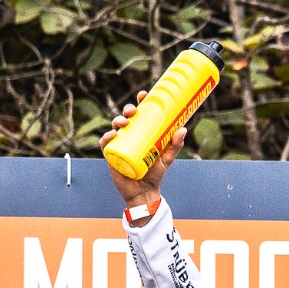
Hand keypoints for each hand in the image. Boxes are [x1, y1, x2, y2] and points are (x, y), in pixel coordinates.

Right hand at [99, 88, 185, 211]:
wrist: (144, 192)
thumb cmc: (155, 174)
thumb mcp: (167, 158)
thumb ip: (175, 145)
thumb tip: (183, 129)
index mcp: (142, 133)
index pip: (141, 114)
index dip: (140, 102)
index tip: (144, 95)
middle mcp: (130, 136)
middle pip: (126, 117)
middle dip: (128, 110)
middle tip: (133, 111)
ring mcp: (119, 145)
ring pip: (115, 127)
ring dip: (117, 121)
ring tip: (124, 123)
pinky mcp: (111, 155)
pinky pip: (105, 144)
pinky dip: (106, 138)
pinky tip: (111, 135)